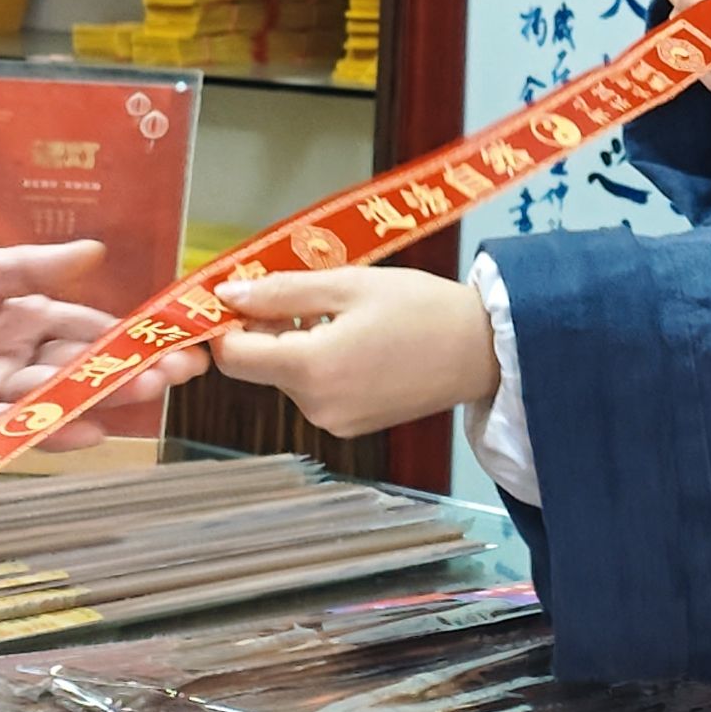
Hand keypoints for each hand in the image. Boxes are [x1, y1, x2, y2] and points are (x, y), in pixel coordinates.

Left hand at [0, 240, 210, 447]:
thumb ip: (30, 266)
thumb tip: (95, 251)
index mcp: (20, 318)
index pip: (86, 330)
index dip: (128, 336)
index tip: (171, 338)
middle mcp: (15, 358)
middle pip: (82, 368)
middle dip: (130, 368)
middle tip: (178, 368)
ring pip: (57, 400)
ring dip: (103, 398)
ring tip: (147, 390)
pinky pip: (12, 430)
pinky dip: (50, 434)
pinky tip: (89, 431)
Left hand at [211, 266, 500, 438]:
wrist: (485, 349)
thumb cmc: (424, 309)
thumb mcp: (349, 285)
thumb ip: (282, 291)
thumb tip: (226, 296)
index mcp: (312, 368)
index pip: (232, 357)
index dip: (226, 326)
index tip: (242, 297)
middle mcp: (316, 406)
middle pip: (261, 366)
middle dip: (270, 329)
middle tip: (308, 292)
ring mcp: (335, 421)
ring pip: (288, 377)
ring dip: (299, 344)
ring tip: (344, 314)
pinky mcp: (352, 426)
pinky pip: (316, 391)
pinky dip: (322, 364)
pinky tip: (358, 340)